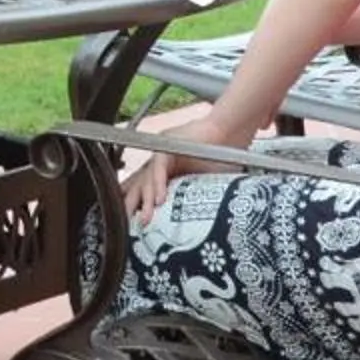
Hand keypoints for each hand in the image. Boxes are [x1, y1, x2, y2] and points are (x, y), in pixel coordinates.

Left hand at [122, 116, 251, 225]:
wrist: (230, 132)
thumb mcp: (204, 186)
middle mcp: (159, 162)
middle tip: (128, 227)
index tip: (131, 224)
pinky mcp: (168, 145)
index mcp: (165, 172)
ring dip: (145, 200)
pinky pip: (158, 165)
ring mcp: (161, 153)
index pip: (143, 189)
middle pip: (139, 185)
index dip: (135, 206)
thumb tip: (194, 227)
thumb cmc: (221, 159)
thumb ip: (194, 201)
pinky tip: (159, 199)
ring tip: (146, 219)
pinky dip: (158, 183)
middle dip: (131, 206)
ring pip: (147, 177)